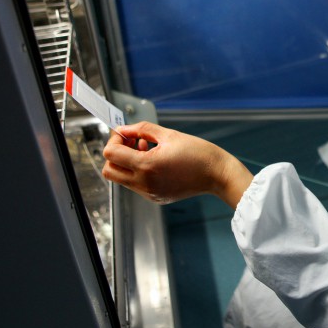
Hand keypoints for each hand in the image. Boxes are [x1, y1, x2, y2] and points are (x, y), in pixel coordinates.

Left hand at [102, 121, 252, 208]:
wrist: (217, 174)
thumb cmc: (198, 153)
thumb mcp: (169, 134)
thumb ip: (141, 130)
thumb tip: (123, 130)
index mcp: (147, 166)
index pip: (111, 154)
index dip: (114, 140)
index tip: (125, 134)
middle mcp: (145, 183)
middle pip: (109, 171)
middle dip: (115, 154)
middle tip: (130, 142)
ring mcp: (149, 193)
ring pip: (121, 179)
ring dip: (126, 163)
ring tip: (146, 149)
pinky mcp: (155, 197)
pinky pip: (136, 185)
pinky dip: (138, 171)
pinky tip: (154, 161)